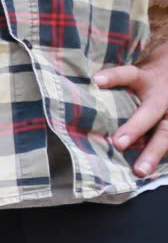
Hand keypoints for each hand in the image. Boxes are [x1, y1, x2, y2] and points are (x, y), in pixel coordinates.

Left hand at [95, 42, 167, 175]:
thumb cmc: (146, 73)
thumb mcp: (136, 68)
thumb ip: (116, 75)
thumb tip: (82, 80)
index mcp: (148, 78)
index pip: (131, 75)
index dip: (115, 77)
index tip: (96, 80)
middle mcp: (162, 97)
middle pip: (151, 111)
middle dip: (136, 128)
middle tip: (119, 143)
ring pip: (166, 134)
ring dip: (153, 153)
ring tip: (140, 171)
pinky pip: (167, 143)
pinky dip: (158, 160)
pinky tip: (145, 175)